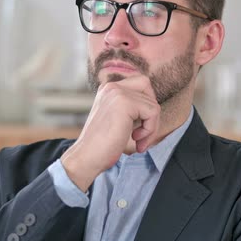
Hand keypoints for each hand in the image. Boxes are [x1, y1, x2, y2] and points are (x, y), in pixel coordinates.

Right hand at [60, 75, 160, 191]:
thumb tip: (154, 107)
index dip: (145, 104)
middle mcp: (112, 87)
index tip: (138, 126)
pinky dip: (150, 130)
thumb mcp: (118, 119)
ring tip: (138, 141)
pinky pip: (153, 112)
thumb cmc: (103, 144)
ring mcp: (117, 93)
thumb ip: (131, 108)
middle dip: (151, 111)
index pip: (139, 83)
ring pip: (152, 104)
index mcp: (108, 89)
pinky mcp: (125, 103)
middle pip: (147, 86)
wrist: (87, 157)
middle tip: (143, 131)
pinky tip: (136, 140)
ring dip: (151, 127)